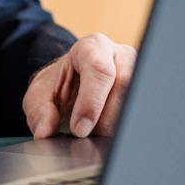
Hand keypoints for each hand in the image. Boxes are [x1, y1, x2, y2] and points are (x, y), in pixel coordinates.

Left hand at [23, 33, 137, 138]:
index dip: (91, 103)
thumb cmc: (62, 83)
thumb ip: (40, 111)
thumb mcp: (41, 93)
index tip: (79, 129)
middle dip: (105, 120)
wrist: (76, 80)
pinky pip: (141, 113)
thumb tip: (45, 132)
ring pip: (137, 104)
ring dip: (117, 126)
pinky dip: (125, 129)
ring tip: (97, 135)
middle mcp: (122, 56)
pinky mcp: (145, 92)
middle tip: (87, 136)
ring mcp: (140, 72)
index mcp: (93, 47)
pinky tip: (111, 135)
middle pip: (125, 88)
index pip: (99, 71)